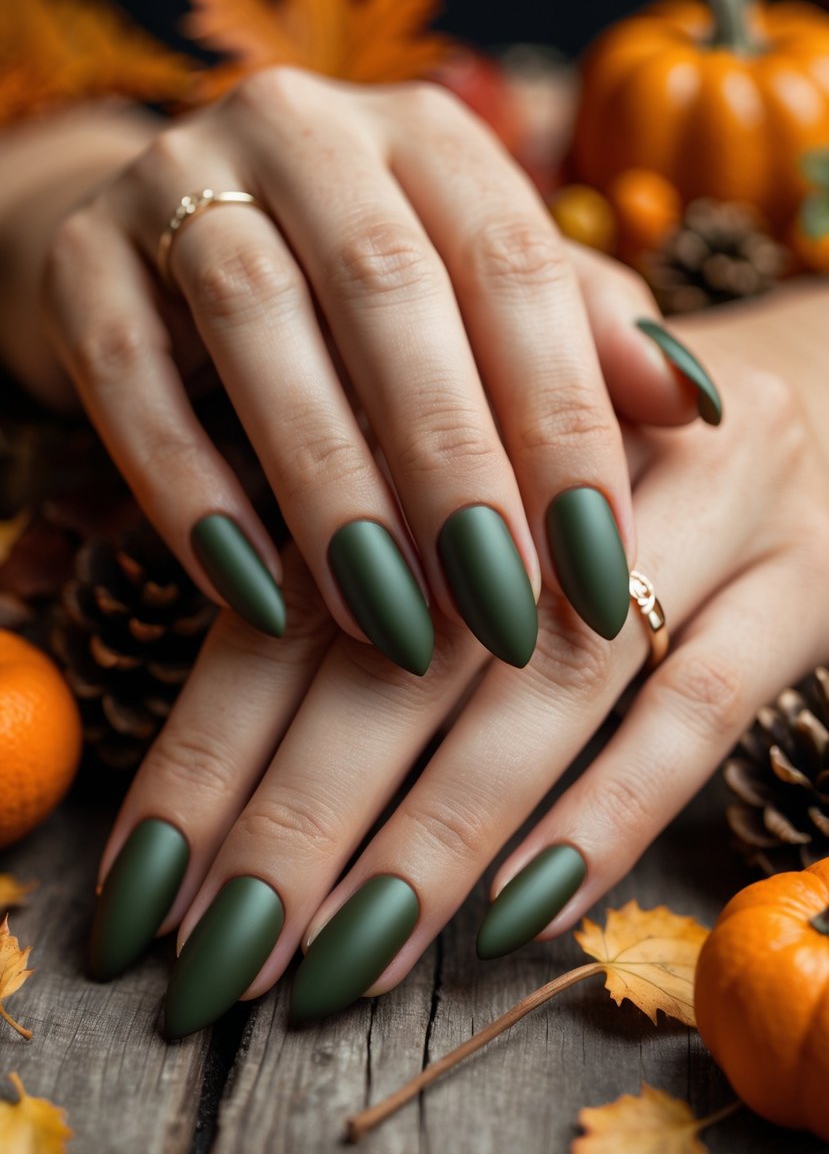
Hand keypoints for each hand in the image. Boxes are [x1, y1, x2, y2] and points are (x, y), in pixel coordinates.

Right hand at [34, 69, 717, 674]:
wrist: (173, 239)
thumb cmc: (363, 296)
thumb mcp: (480, 301)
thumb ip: (582, 339)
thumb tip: (690, 406)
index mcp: (425, 136)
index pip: (514, 264)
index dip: (562, 419)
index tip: (597, 565)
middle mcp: (304, 132)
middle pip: (388, 288)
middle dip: (451, 465)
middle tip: (497, 615)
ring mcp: (174, 180)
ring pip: (256, 323)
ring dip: (330, 490)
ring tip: (388, 626)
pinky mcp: (79, 259)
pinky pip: (127, 376)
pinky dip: (190, 493)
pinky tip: (254, 598)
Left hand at [87, 285, 828, 1031]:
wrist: (803, 386)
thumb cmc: (583, 427)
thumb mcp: (455, 425)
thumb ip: (317, 490)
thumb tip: (103, 548)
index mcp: (453, 398)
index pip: (309, 584)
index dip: (222, 732)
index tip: (148, 873)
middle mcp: (569, 453)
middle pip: (416, 650)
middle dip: (307, 813)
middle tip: (223, 949)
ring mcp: (704, 513)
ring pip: (551, 689)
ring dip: (441, 834)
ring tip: (345, 956)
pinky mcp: (798, 586)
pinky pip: (699, 713)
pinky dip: (604, 814)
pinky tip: (517, 915)